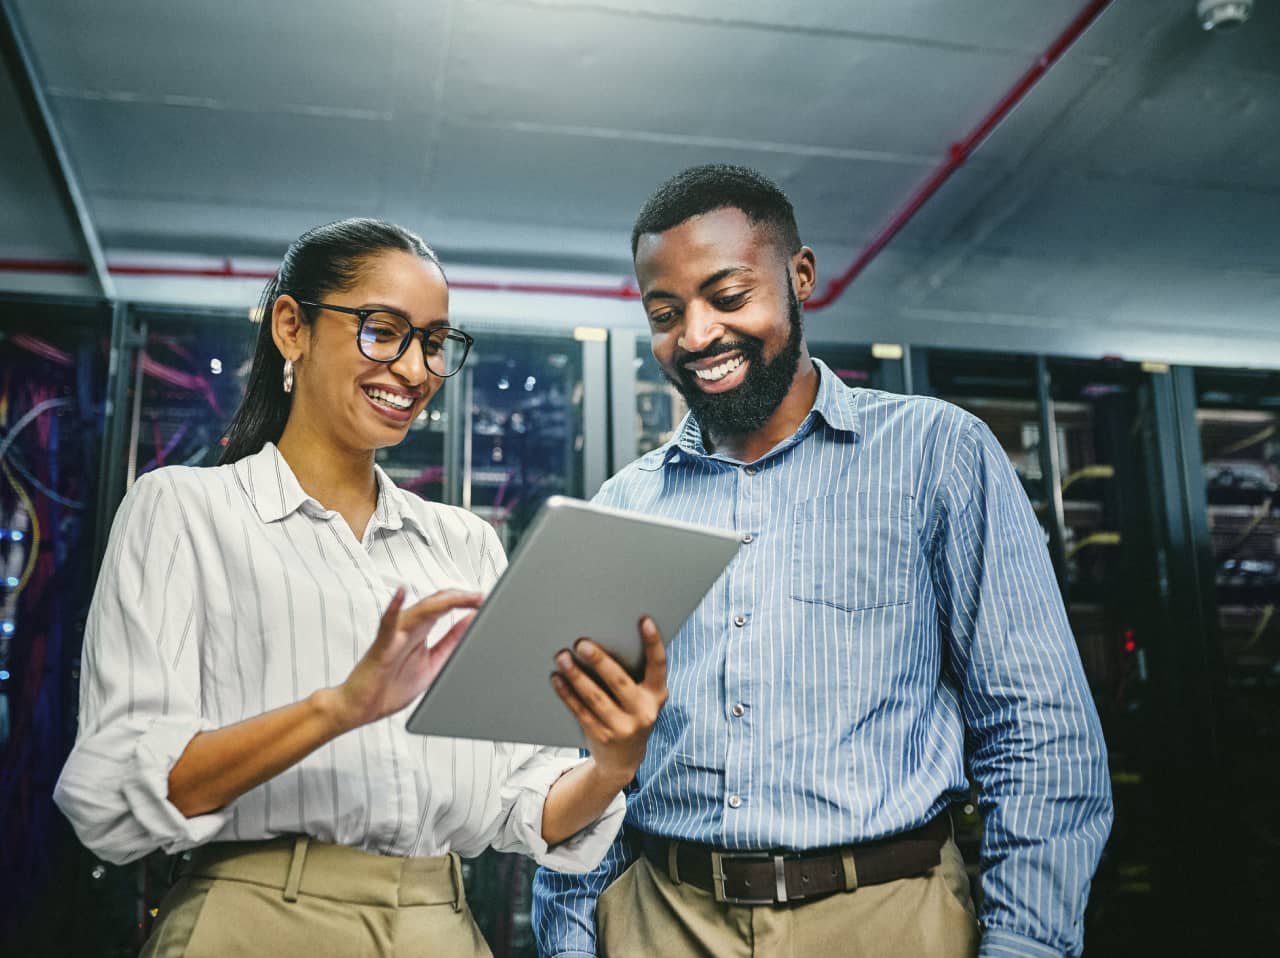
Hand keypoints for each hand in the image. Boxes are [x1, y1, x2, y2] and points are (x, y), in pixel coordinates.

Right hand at [332, 587, 481, 731]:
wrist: (360, 708)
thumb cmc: (390, 688)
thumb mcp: (432, 664)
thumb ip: (450, 643)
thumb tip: (470, 622)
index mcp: (419, 632)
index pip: (445, 607)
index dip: (466, 601)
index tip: (486, 599)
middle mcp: (407, 628)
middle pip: (436, 604)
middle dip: (460, 597)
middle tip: (481, 596)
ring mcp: (394, 635)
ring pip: (420, 610)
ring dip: (443, 601)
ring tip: (463, 596)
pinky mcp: (381, 646)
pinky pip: (387, 624)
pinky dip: (394, 608)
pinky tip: (401, 594)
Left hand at [551, 617, 668, 785]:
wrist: (623, 761)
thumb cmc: (630, 715)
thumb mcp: (642, 699)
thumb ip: (634, 676)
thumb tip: (602, 642)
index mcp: (657, 696)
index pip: (658, 665)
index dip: (653, 642)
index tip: (644, 620)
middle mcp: (644, 712)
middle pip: (620, 682)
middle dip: (600, 661)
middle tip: (582, 643)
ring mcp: (623, 728)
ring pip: (596, 698)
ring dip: (576, 676)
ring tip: (562, 657)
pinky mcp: (602, 737)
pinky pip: (581, 711)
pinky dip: (567, 694)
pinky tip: (557, 679)